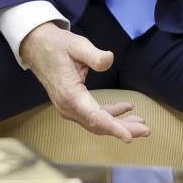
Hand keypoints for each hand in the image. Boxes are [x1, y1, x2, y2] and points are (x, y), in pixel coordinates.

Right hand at [19, 22, 149, 142]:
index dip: (114, 128)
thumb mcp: (76, 45)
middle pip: (98, 125)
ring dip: (118, 124)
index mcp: (70, 95)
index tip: (129, 137)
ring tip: (141, 122)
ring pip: (96, 123)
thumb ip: (93, 55)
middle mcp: (68, 107)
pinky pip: (93, 115)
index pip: (95, 117)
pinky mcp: (72, 104)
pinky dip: (109, 115)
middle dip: (123, 129)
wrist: (35, 46)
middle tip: (146, 130)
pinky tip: (125, 108)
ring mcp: (68, 108)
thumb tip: (109, 59)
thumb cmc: (56, 45)